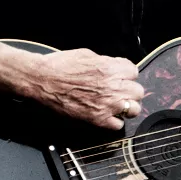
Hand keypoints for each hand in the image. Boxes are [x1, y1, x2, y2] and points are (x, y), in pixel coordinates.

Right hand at [24, 48, 144, 129]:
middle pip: (138, 91)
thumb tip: (113, 66)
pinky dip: (114, 122)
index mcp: (111, 68)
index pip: (134, 72)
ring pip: (134, 109)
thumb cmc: (60, 65)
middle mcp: (112, 86)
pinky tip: (107, 116)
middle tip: (119, 91)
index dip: (126, 74)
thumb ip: (105, 62)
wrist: (42, 79)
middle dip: (130, 90)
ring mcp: (106, 104)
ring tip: (117, 105)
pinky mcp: (97, 119)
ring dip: (127, 107)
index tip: (120, 77)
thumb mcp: (87, 54)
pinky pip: (118, 125)